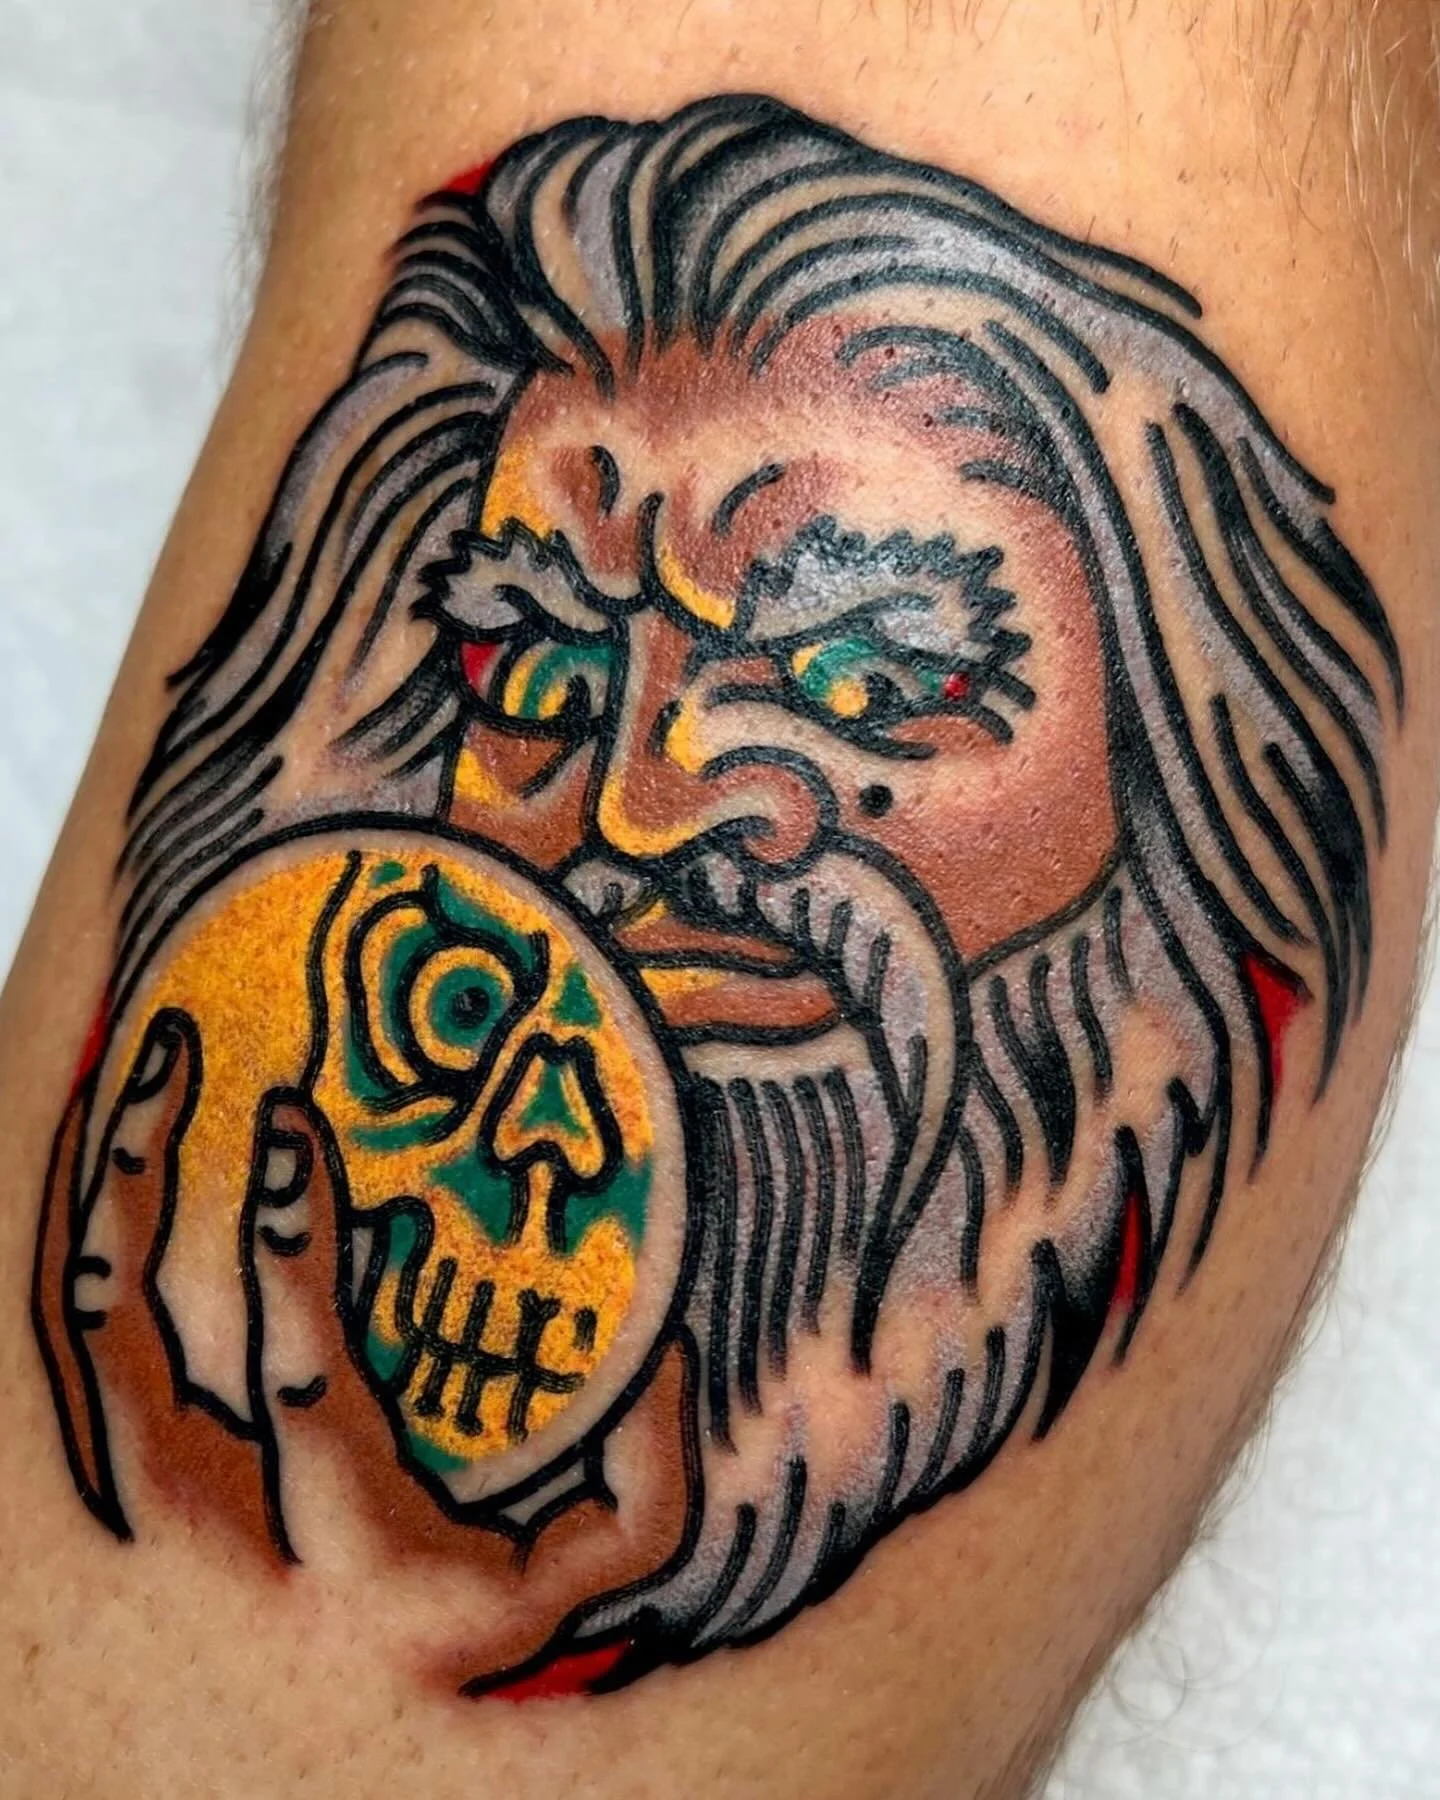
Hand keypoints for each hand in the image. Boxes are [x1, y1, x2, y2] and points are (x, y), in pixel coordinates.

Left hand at [34, 1011, 694, 1690]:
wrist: (361, 1751)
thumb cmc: (494, 1634)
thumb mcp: (613, 1575)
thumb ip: (654, 1473)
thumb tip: (652, 1346)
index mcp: (356, 1569)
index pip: (299, 1389)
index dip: (291, 1248)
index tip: (294, 1123)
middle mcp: (223, 1564)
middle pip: (130, 1357)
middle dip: (145, 1182)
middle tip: (183, 1050)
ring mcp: (148, 1536)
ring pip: (82, 1353)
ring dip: (101, 1204)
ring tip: (145, 1082)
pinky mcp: (118, 1504)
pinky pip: (68, 1366)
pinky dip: (70, 1251)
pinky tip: (110, 1165)